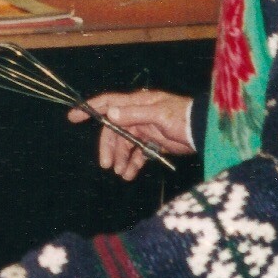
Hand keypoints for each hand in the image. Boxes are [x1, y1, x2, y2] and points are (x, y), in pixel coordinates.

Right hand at [73, 89, 192, 180]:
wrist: (204, 132)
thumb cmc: (184, 118)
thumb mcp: (159, 115)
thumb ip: (134, 114)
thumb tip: (110, 114)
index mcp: (137, 103)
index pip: (108, 103)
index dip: (89, 109)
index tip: (73, 117)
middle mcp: (138, 115)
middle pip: (114, 131)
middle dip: (109, 148)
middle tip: (107, 165)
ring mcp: (145, 130)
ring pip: (125, 145)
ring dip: (121, 159)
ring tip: (122, 173)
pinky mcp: (153, 144)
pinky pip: (137, 154)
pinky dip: (133, 164)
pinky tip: (130, 174)